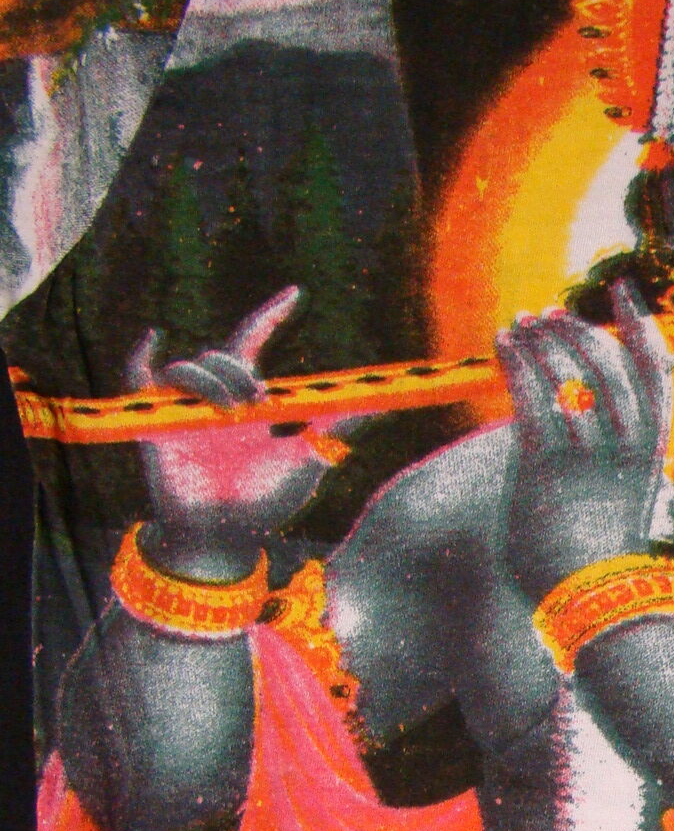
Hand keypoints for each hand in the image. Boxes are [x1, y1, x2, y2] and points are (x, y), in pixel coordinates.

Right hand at [131, 288, 351, 575]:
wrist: (225, 536)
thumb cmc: (265, 502)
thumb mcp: (308, 459)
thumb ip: (338, 427)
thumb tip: (380, 403)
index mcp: (247, 400)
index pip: (252, 343)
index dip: (271, 316)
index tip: (297, 294)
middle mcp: (213, 399)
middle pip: (219, 355)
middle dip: (236, 369)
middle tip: (256, 400)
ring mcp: (182, 410)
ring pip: (185, 368)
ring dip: (207, 379)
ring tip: (229, 412)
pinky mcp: (154, 425)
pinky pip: (137, 378)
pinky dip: (140, 357)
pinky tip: (155, 340)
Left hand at [495, 282, 672, 602]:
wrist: (596, 607)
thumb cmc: (605, 572)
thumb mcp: (621, 518)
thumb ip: (609, 479)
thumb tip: (595, 467)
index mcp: (653, 454)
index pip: (657, 372)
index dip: (642, 324)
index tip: (626, 292)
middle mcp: (625, 445)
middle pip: (609, 362)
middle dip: (580, 330)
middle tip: (553, 315)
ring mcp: (587, 453)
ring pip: (568, 369)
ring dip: (544, 339)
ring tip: (523, 323)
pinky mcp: (545, 464)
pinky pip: (532, 394)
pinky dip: (517, 361)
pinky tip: (503, 344)